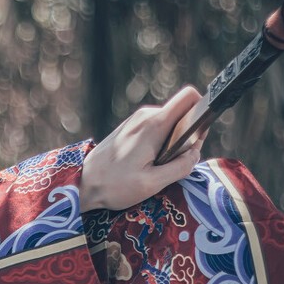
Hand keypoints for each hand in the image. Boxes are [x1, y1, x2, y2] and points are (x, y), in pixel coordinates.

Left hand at [80, 86, 209, 211]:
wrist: (81, 185)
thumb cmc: (114, 186)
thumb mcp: (152, 183)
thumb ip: (180, 167)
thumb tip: (195, 152)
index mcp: (155, 124)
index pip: (190, 97)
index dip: (202, 112)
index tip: (198, 136)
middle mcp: (146, 116)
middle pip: (183, 115)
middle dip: (187, 137)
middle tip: (171, 163)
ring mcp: (136, 120)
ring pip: (170, 124)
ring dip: (171, 144)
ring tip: (154, 166)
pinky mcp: (129, 128)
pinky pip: (156, 129)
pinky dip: (158, 144)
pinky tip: (145, 163)